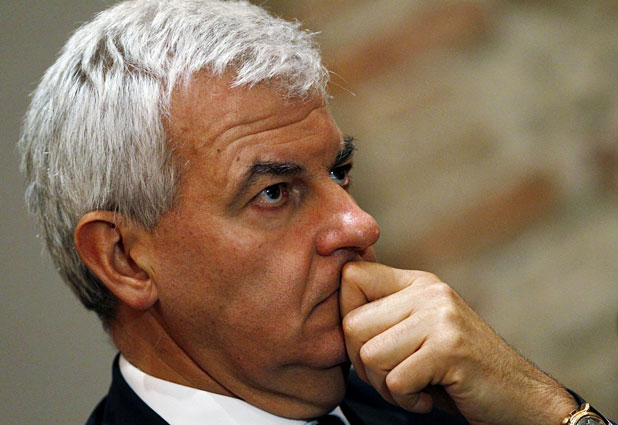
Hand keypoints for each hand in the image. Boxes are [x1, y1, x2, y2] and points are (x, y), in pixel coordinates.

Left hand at [340, 261, 576, 424]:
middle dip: (362, 363)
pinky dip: (406, 400)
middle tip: (392, 377)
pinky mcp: (451, 348)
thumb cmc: (458, 371)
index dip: (345, 313)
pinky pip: (396, 380)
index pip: (351, 276)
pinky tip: (428, 397)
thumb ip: (386, 315)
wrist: (521, 398)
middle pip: (351, 324)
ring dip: (384, 386)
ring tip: (412, 386)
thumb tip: (333, 310)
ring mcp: (441, 317)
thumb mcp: (420, 331)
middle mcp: (429, 292)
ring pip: (369, 354)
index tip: (365, 342)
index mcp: (417, 283)